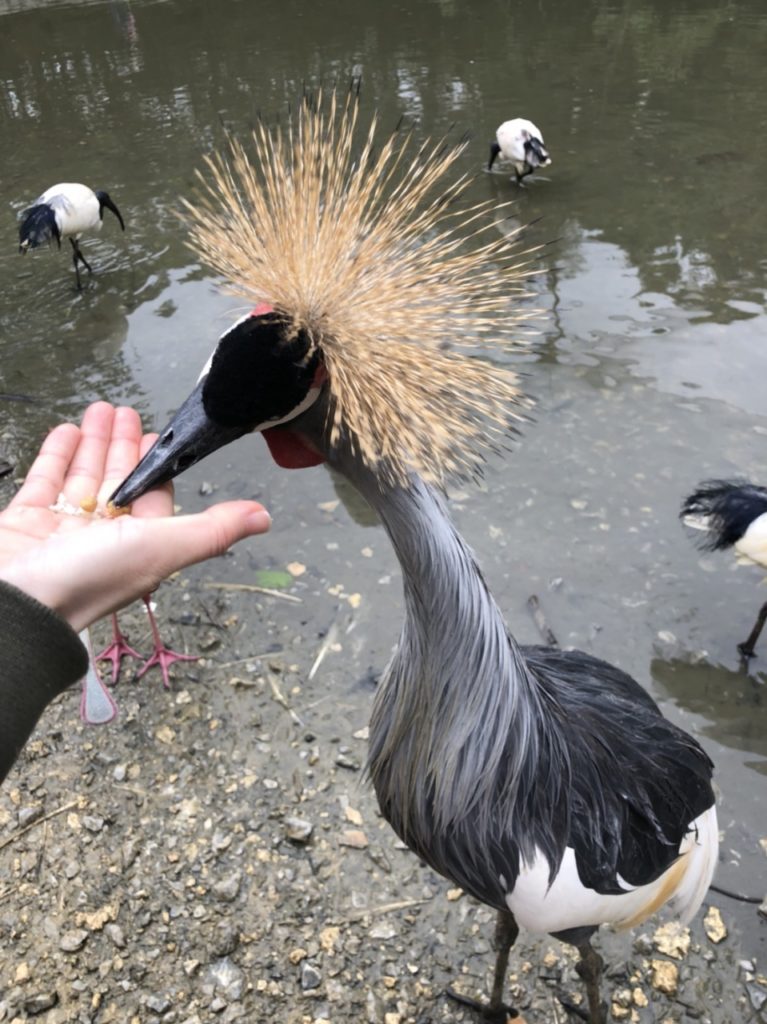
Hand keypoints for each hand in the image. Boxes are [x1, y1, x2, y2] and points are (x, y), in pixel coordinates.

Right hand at [0, 402, 270, 631]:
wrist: (12, 606)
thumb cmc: (86, 579)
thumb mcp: (160, 547)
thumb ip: (211, 530)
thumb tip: (264, 517)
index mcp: (136, 547)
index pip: (153, 499)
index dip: (158, 467)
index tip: (159, 436)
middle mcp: (100, 541)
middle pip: (117, 482)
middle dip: (125, 446)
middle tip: (127, 410)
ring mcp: (60, 531)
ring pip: (81, 478)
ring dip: (94, 444)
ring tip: (100, 409)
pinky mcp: (23, 523)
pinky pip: (43, 483)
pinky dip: (56, 457)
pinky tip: (66, 431)